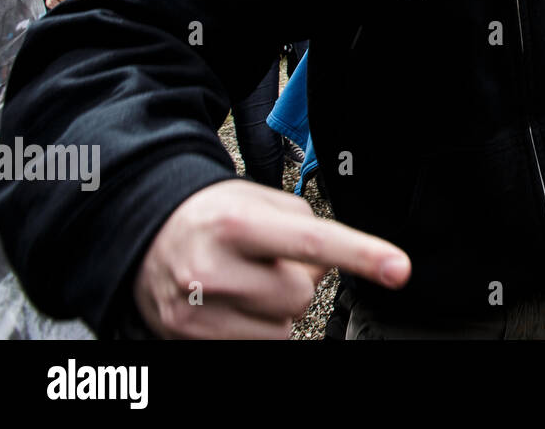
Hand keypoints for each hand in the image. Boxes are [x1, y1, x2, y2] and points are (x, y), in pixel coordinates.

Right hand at [134, 179, 410, 338]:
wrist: (146, 234)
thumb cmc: (212, 215)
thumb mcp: (256, 199)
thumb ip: (302, 225)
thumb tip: (330, 264)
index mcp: (237, 223)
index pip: (313, 240)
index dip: (362, 254)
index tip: (398, 268)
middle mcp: (214, 268)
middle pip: (300, 294)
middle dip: (295, 280)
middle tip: (267, 261)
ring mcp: (199, 310)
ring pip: (282, 327)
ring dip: (275, 308)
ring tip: (245, 280)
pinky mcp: (190, 338)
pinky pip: (258, 344)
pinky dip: (255, 325)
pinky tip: (233, 301)